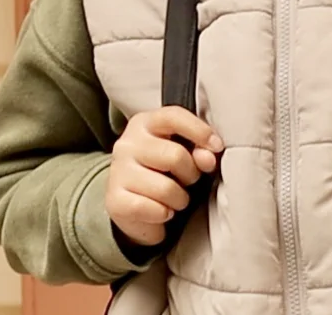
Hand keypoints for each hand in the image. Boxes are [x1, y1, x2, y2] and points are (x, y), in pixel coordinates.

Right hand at [104, 106, 223, 247]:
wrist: (134, 206)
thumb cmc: (163, 172)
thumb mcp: (184, 155)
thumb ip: (199, 150)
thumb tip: (208, 157)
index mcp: (144, 123)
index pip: (173, 117)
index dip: (199, 131)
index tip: (216, 146)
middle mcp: (127, 144)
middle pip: (175, 156)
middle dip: (190, 174)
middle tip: (187, 180)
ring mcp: (118, 171)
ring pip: (166, 188)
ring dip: (179, 199)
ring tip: (174, 198)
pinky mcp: (115, 200)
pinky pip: (154, 210)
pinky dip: (164, 214)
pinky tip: (160, 210)